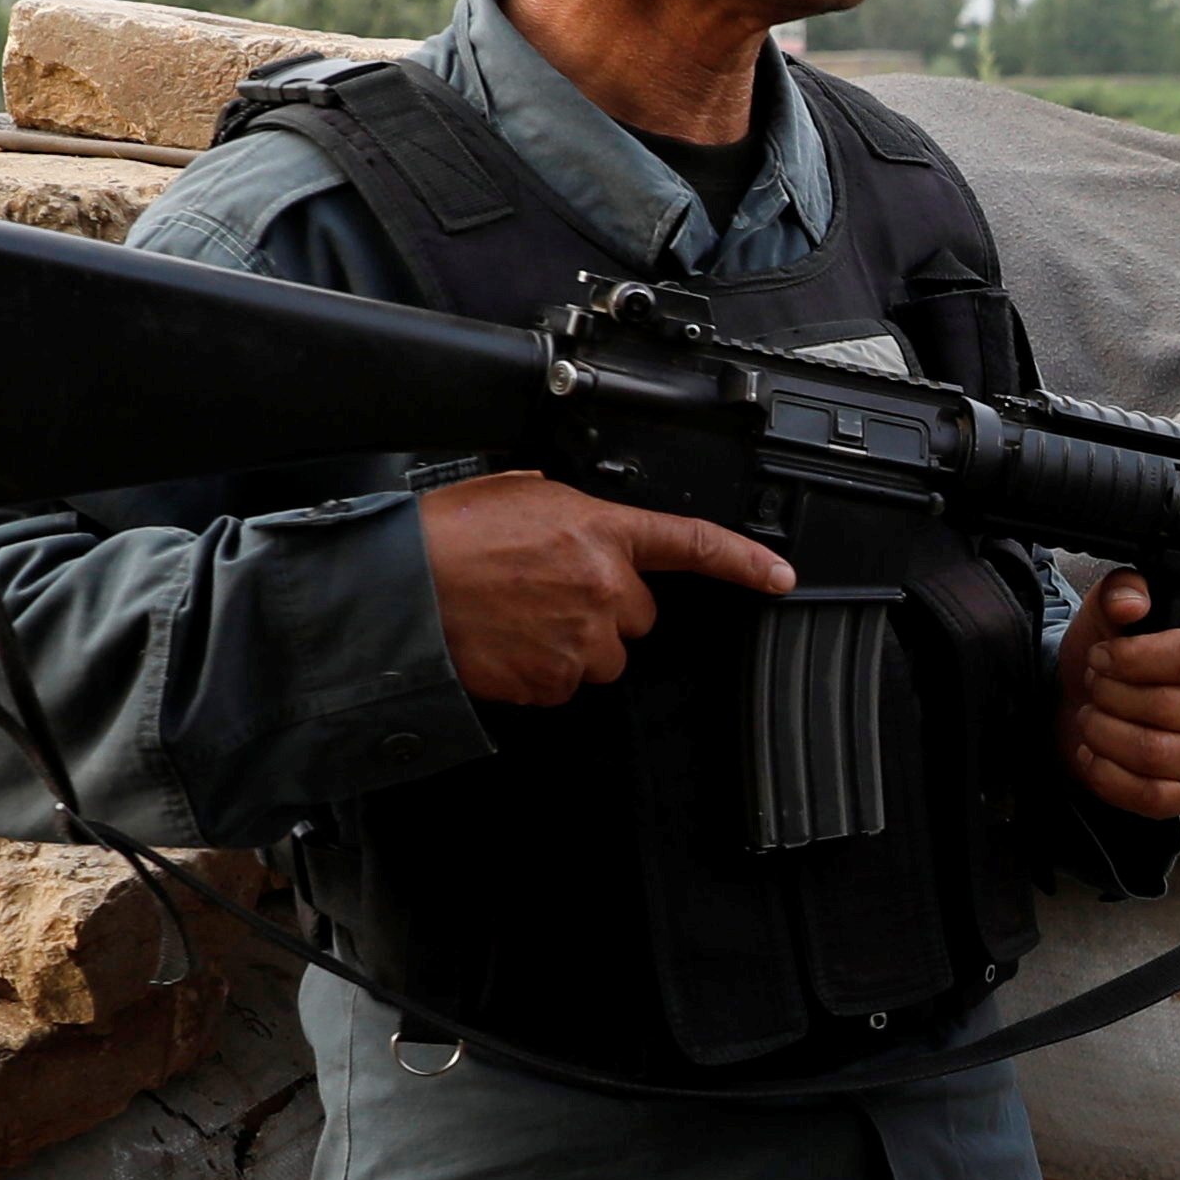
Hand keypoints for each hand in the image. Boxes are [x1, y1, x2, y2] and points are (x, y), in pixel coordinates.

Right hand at [417, 469, 786, 708]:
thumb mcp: (523, 494)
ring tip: (521, 616)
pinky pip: (566, 684)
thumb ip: (575, 514)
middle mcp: (603, 588)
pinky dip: (542, 670)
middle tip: (550, 591)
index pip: (693, 544)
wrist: (400, 587)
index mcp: (601, 533)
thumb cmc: (448, 535)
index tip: (778, 576)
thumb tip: (587, 529)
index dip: (745, 561)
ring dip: (576, 642)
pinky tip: (508, 642)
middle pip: (639, 616)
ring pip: (605, 656)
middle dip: (606, 608)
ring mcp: (581, 641)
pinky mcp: (553, 682)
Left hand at [1055, 575, 1179, 822]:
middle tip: (1095, 687)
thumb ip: (1122, 590)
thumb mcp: (1108, 611)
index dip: (1134, 658)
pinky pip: (1148, 795)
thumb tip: (1132, 603)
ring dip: (1103, 733)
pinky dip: (1107, 775)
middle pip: (1164, 707)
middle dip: (1110, 695)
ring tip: (1092, 717)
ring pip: (1152, 751)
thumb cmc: (1108, 659)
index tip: (1103, 656)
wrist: (1086, 702)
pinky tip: (1094, 754)